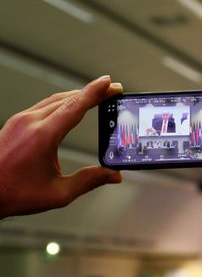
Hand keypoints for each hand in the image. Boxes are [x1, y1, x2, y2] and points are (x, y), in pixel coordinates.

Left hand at [0, 76, 122, 218]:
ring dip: (77, 96)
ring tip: (96, 97)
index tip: (110, 83)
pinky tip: (70, 107)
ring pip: (54, 100)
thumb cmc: (13, 193)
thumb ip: (89, 181)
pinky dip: (62, 103)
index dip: (95, 92)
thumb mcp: (58, 193)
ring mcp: (20, 121)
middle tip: (111, 91)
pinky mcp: (15, 123)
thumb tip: (113, 175)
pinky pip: (43, 105)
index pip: (75, 106)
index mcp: (42, 136)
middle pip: (67, 99)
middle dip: (92, 93)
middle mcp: (30, 123)